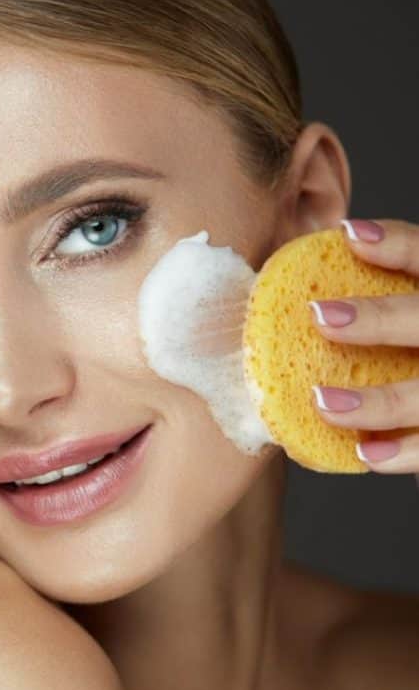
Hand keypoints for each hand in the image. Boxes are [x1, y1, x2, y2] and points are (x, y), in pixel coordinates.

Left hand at [308, 218, 418, 475]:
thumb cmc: (405, 348)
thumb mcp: (403, 313)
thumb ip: (373, 298)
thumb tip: (284, 293)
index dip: (394, 244)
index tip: (349, 234)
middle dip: (379, 318)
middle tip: (320, 317)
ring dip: (379, 402)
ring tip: (323, 402)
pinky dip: (405, 453)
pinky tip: (366, 455)